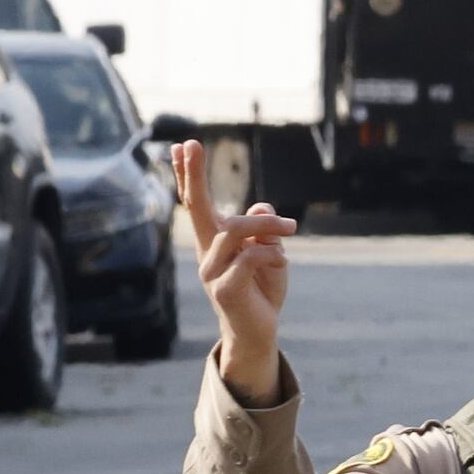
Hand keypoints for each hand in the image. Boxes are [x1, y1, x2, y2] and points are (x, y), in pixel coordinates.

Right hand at [179, 145, 292, 399]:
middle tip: (190, 143)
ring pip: (234, 230)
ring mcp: (212, 271)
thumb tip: (262, 207)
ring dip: (267, 226)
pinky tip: (280, 263)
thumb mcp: (269, 254)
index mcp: (215, 241)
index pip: (198, 203)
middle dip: (193, 174)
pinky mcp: (225, 289)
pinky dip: (272, 254)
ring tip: (291, 228)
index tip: (182, 145)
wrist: (259, 331)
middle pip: (197, 208)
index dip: (190, 175)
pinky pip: (251, 257)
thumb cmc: (262, 289)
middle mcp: (207, 252)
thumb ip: (264, 231)